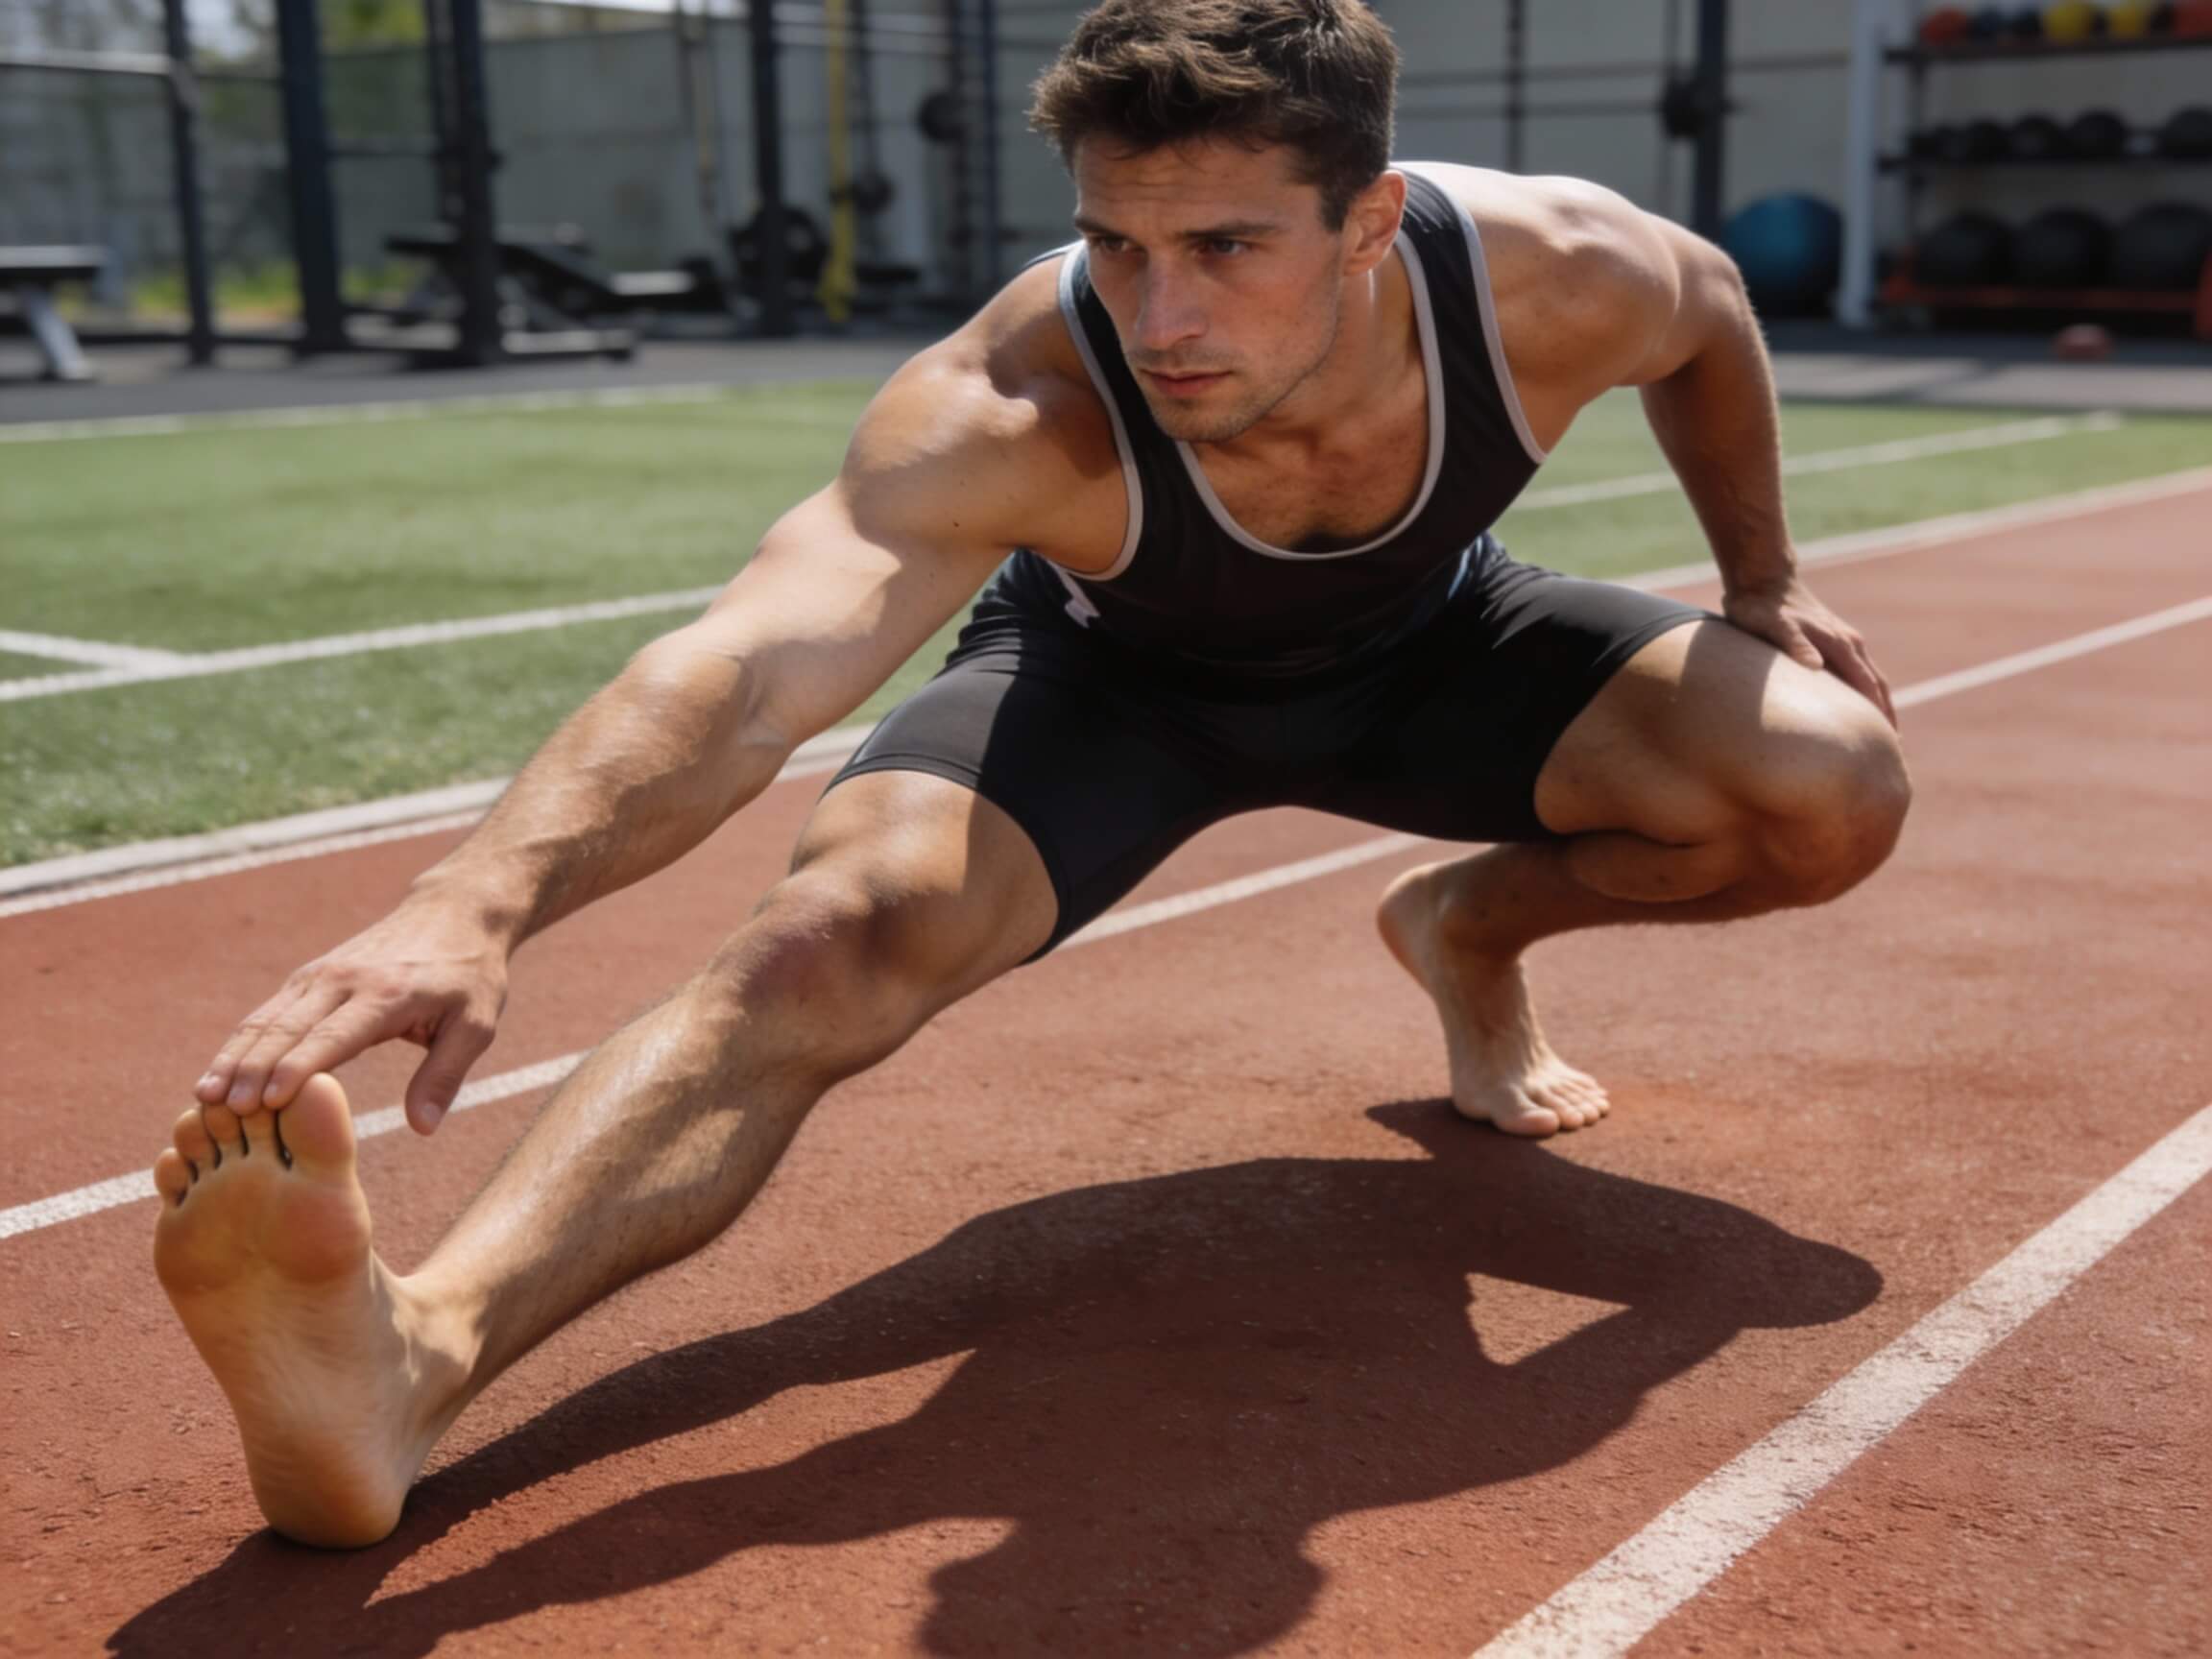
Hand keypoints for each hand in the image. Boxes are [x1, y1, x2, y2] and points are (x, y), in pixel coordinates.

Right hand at [194, 900, 509, 1134]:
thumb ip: (447, 1073)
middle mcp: (344, 981)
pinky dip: (239, 1044)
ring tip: (203, 1098)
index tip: (268, 1100)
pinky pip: (267, 1013)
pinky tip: (217, 1075)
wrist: (455, 913)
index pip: (335, 1035)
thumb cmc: (471, 976)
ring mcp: (320, 976)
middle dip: (252, 1069)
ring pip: (267, 1019)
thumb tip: (423, 1127)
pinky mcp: (309, 978)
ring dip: (234, 1057)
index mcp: (387, 995)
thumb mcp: (477, 1024)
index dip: (300, 1067)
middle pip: (288, 1027)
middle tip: (222, 1111)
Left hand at [1723, 575, 1896, 726]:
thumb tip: (1815, 667)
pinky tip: (1857, 707)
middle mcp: (1849, 642)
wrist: (1763, 577)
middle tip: (1893, 750)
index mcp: (1840, 644)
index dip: (1878, 715)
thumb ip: (1793, 644)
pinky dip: (1865, 692)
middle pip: (1877, 685)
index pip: (1867, 687)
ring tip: (1882, 734)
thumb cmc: (1762, 605)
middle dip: (1886, 716)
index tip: (1887, 743)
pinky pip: (1858, 671)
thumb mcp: (1772, 625)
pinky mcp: (1833, 639)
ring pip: (1870, 678)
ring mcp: (1844, 640)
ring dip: (1880, 705)